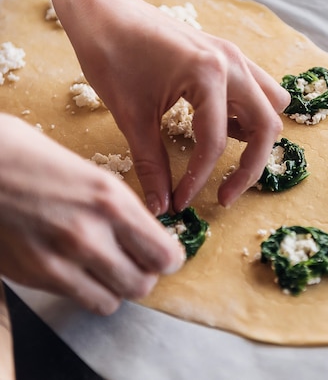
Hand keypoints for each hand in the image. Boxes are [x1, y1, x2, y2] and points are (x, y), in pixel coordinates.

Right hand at [0, 114, 184, 314]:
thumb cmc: (28, 158)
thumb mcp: (90, 173)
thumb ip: (119, 209)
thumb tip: (144, 235)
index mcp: (110, 201)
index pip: (163, 254)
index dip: (168, 259)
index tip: (164, 256)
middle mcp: (89, 234)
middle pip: (142, 284)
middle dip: (144, 275)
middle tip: (135, 263)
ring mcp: (59, 259)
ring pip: (112, 301)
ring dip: (115, 288)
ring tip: (106, 270)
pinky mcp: (34, 276)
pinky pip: (77, 299)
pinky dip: (85, 290)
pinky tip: (77, 270)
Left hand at [47, 0, 288, 214]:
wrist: (103, 11)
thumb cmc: (111, 55)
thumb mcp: (130, 115)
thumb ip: (152, 164)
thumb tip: (162, 206)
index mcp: (207, 75)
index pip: (215, 142)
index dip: (200, 179)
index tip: (182, 203)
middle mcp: (232, 64)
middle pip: (266, 127)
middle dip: (248, 168)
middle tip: (224, 195)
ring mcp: (234, 57)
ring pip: (271, 105)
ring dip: (256, 135)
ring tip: (222, 151)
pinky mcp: (229, 56)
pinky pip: (259, 89)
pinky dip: (249, 112)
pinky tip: (219, 121)